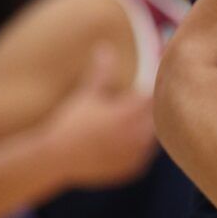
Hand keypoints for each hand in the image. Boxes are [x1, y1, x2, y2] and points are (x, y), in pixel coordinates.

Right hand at [49, 46, 158, 188]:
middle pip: (160, 117)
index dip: (157, 88)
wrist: (56, 158)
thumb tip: (104, 47)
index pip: (156, 96)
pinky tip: (124, 143)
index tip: (152, 86)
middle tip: (140, 105)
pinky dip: (140, 148)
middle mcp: (139, 134)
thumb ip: (102, 72)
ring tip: (130, 124)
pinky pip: (146, 156)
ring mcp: (138, 154)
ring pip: (154, 137)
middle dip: (152, 110)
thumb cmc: (71, 122)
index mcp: (130, 112)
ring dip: (148, 129)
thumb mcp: (87, 94)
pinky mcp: (134, 169)